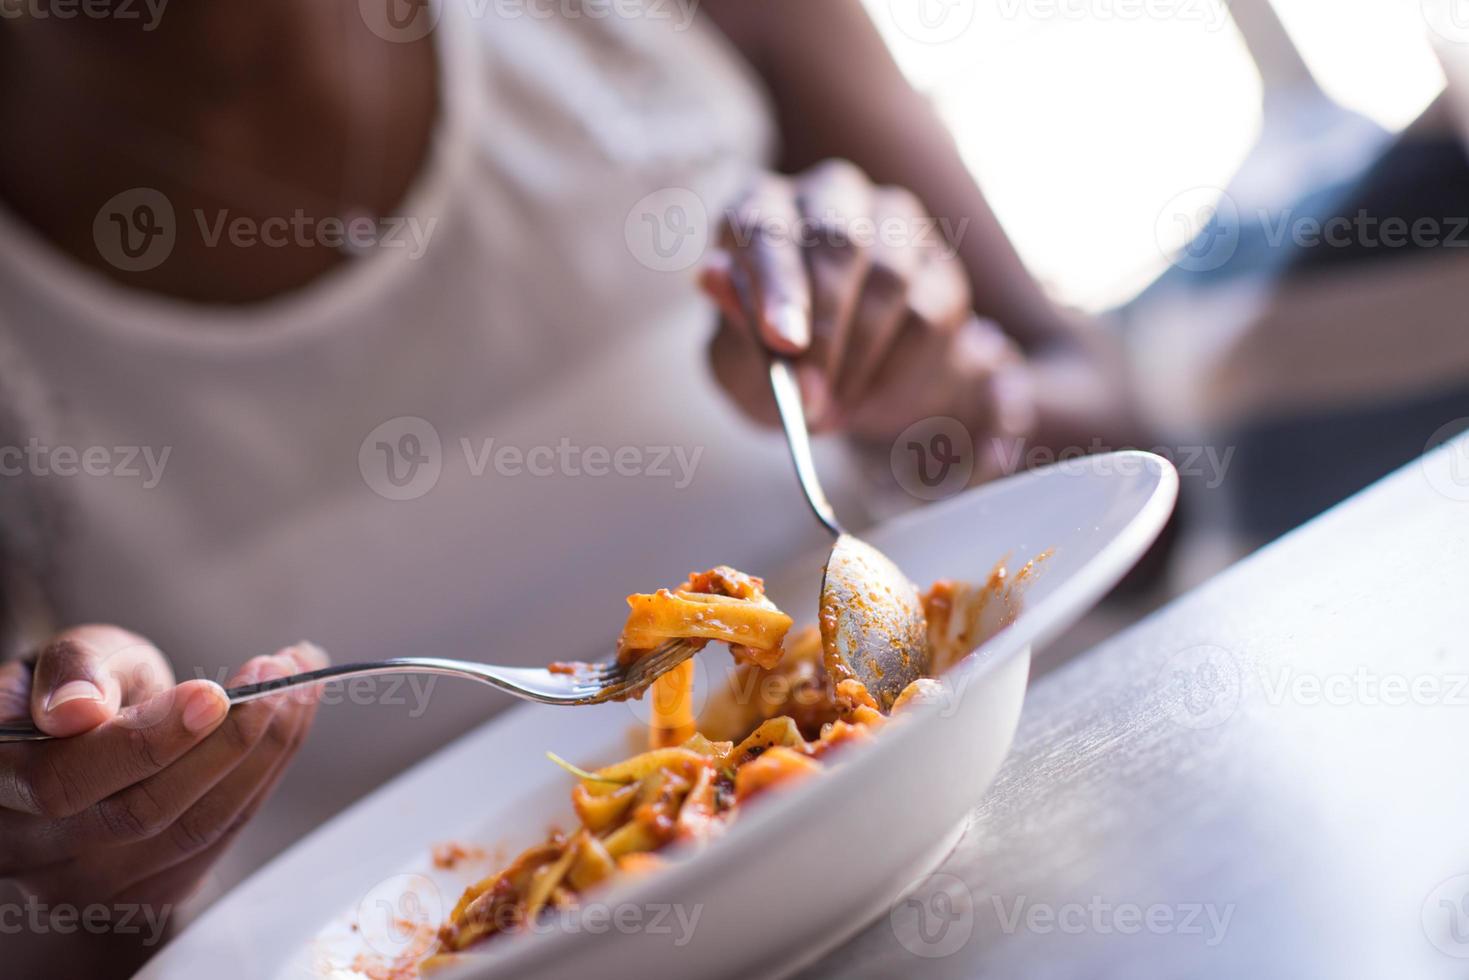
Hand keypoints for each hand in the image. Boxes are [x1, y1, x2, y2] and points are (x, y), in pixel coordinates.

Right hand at [0, 626, 325, 976]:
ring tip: (297, 685)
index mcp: (0, 785)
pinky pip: (221, 834)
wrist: (95, 736)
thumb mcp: (75, 656)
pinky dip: (267, 771)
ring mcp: (93, 882)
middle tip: (276, 674)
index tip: (212, 692)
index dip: (148, 740)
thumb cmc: (83, 687)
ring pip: (194, 827)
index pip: (68, 782)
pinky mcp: (152, 888)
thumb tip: (76, 710)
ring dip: (264, 751)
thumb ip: (73, 669)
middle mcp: (34, 852)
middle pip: (142, 813)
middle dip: (226, 739)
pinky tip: (290, 718)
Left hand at [701, 159, 1033, 446]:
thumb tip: (712, 275)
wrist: (844, 387)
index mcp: (762, 207)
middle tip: (810, 393)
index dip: (776, 283)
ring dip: (859, 357)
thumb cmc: (775, 361)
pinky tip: (865, 399)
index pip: (767, 227)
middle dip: (826, 323)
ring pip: (890, 277)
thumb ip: (733, 326)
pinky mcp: (938, 265)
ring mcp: (893, 222)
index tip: (781, 341)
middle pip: (839, 239)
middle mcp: (830, 196)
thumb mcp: (739, 360)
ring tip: (830, 411)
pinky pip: (929, 314)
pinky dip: (895, 370)